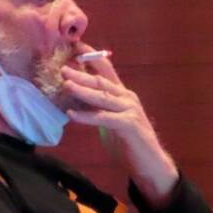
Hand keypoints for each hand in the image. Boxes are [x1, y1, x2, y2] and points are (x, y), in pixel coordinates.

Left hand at [61, 53, 178, 207]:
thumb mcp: (110, 122)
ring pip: (103, 97)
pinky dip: (87, 116)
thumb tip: (75, 101)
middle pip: (102, 82)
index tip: (74, 47)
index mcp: (123, 95)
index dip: (91, 58)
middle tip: (62, 67)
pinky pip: (104, 118)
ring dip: (83, 90)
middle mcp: (128, 98)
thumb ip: (98, 109)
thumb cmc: (128, 144)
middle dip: (81, 73)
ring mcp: (131, 111)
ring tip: (66, 84)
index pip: (107, 71)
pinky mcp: (130, 125)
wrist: (150, 165)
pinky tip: (72, 114)